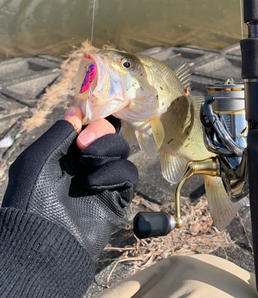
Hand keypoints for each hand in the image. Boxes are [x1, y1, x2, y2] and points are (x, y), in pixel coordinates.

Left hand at [2, 107, 137, 260]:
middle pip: (110, 132)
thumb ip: (59, 132)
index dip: (93, 116)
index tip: (86, 115)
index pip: (90, 124)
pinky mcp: (117, 196)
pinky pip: (128, 173)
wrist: (44, 240)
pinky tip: (94, 184)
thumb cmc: (33, 198)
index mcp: (68, 151)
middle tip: (83, 144)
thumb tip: (76, 111)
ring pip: (122, 150)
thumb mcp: (38, 158)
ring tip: (87, 167)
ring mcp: (104, 178)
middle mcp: (87, 162)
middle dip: (101, 132)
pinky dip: (114, 173)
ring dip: (106, 151)